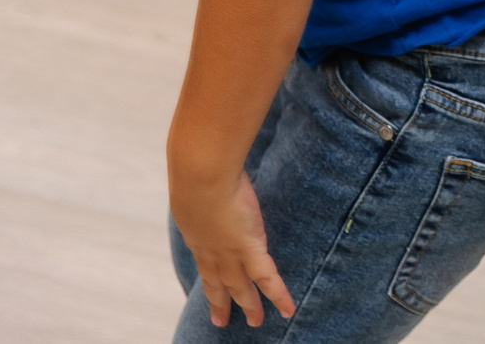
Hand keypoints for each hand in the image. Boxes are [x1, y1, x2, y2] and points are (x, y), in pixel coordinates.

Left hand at [172, 167, 293, 328]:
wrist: (201, 177)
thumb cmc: (197, 169)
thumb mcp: (196, 180)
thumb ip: (204, 179)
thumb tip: (205, 163)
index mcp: (198, 234)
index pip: (206, 262)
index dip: (209, 278)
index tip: (211, 291)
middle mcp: (211, 250)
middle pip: (219, 282)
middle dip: (221, 302)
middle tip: (221, 321)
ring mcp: (231, 253)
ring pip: (241, 286)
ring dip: (248, 305)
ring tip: (255, 322)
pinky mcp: (250, 249)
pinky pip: (267, 278)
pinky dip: (278, 295)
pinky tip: (288, 309)